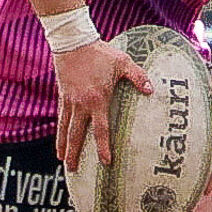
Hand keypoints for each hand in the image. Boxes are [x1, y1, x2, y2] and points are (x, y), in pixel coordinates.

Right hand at [53, 41, 150, 170]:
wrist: (73, 42)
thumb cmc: (100, 53)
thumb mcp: (123, 62)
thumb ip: (138, 77)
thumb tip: (151, 90)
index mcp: (97, 100)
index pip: (101, 129)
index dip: (103, 147)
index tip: (105, 162)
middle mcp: (81, 104)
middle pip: (77, 134)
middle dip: (75, 153)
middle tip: (74, 169)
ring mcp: (69, 100)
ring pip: (65, 128)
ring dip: (63, 145)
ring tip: (62, 160)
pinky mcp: (62, 95)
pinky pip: (61, 117)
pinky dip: (59, 129)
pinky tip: (60, 138)